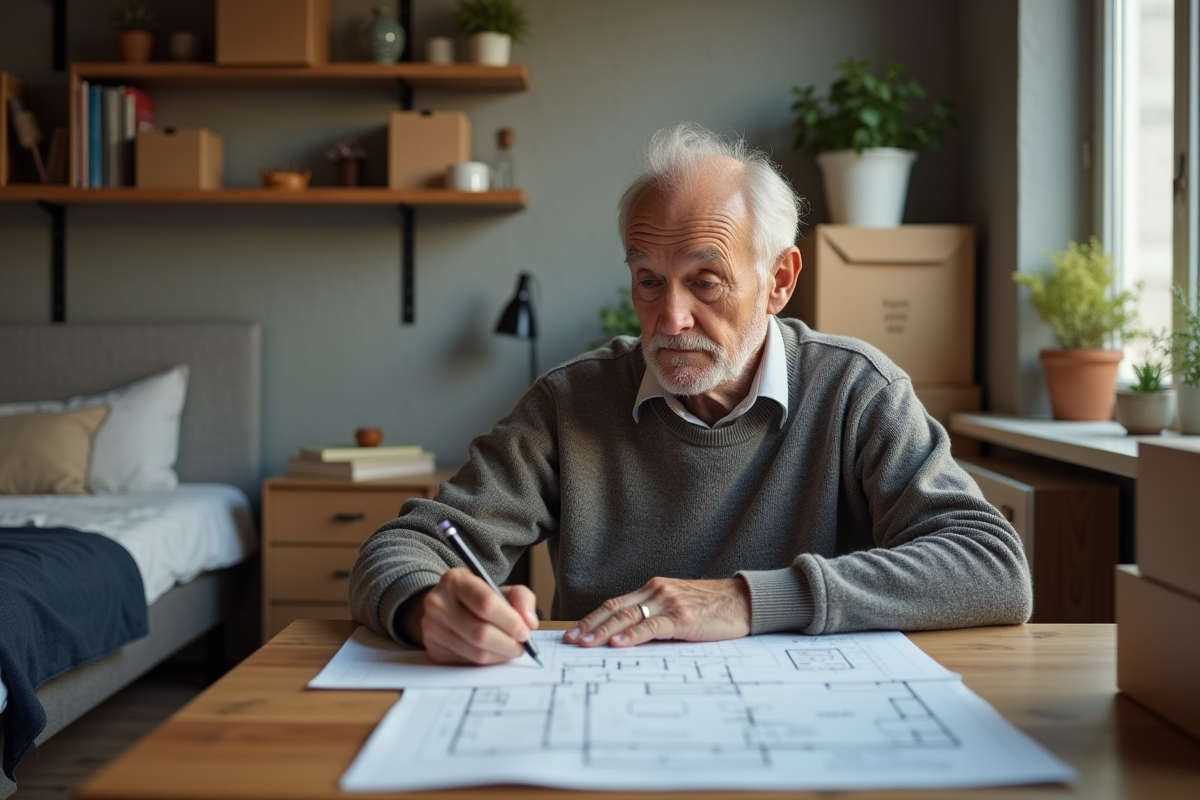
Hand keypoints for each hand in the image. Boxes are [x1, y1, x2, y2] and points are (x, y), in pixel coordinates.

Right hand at [407, 567, 538, 664]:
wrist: (444, 606)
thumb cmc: (476, 597)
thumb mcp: (499, 587)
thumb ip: (521, 598)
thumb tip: (530, 623)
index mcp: (455, 580)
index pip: (486, 603)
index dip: (510, 621)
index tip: (525, 632)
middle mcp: (438, 603)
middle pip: (480, 632)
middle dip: (508, 643)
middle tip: (522, 646)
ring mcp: (432, 628)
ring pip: (475, 652)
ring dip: (500, 655)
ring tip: (512, 649)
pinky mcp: (434, 649)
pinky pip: (468, 661)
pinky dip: (488, 661)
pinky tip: (495, 653)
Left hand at [563, 576, 750, 647]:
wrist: (743, 601)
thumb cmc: (712, 607)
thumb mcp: (678, 606)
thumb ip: (655, 616)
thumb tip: (629, 637)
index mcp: (653, 589)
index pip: (615, 603)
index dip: (592, 618)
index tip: (574, 632)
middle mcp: (657, 591)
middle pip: (615, 609)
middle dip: (590, 626)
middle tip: (571, 641)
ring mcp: (669, 603)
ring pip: (628, 616)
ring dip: (603, 632)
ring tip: (586, 643)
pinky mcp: (683, 617)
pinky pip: (652, 626)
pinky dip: (633, 635)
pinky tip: (619, 643)